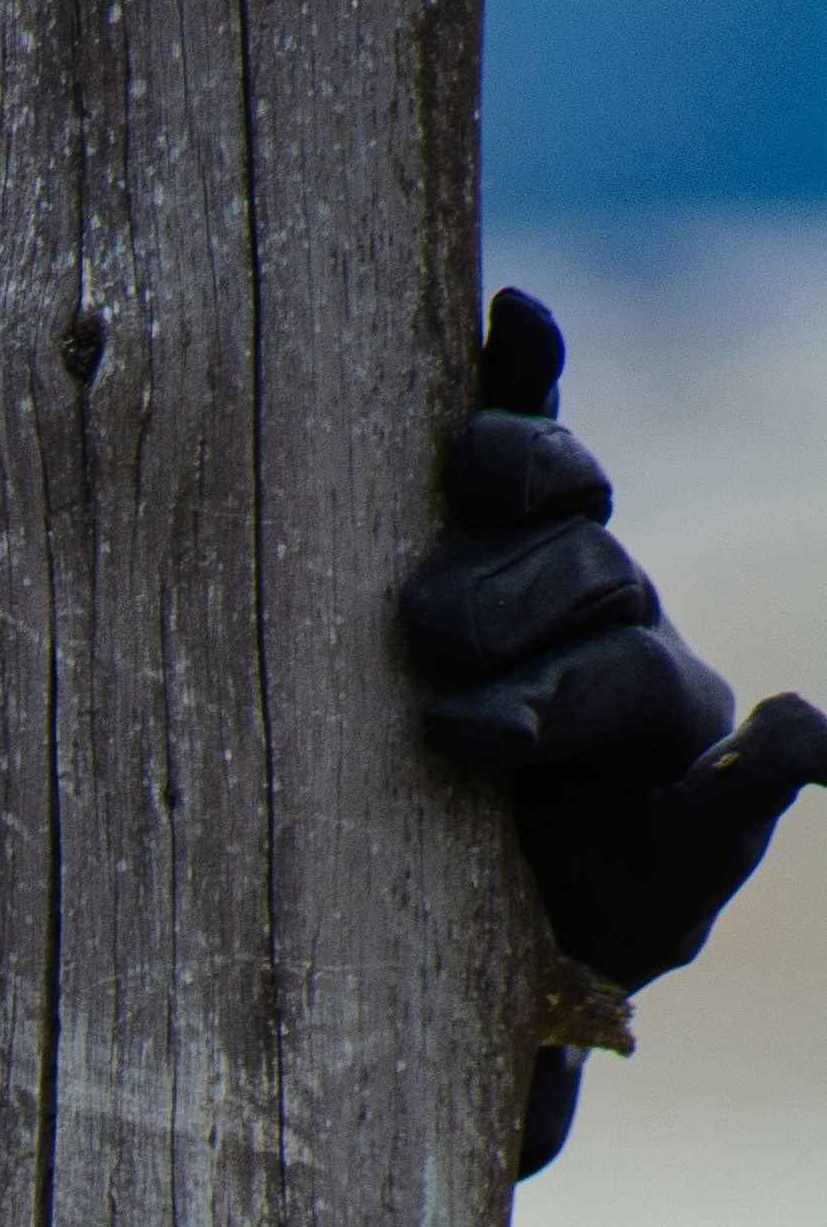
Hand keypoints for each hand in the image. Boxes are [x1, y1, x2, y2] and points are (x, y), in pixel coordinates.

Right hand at [400, 290, 825, 1166]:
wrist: (496, 907)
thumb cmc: (587, 915)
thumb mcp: (667, 896)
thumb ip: (735, 817)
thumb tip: (803, 718)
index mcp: (659, 694)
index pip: (622, 663)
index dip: (551, 699)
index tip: (475, 748)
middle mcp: (611, 608)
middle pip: (580, 562)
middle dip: (501, 620)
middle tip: (444, 703)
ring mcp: (541, 560)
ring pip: (535, 488)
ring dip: (490, 518)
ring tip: (435, 579)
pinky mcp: (475, 525)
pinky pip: (515, 421)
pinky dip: (521, 367)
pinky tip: (514, 310)